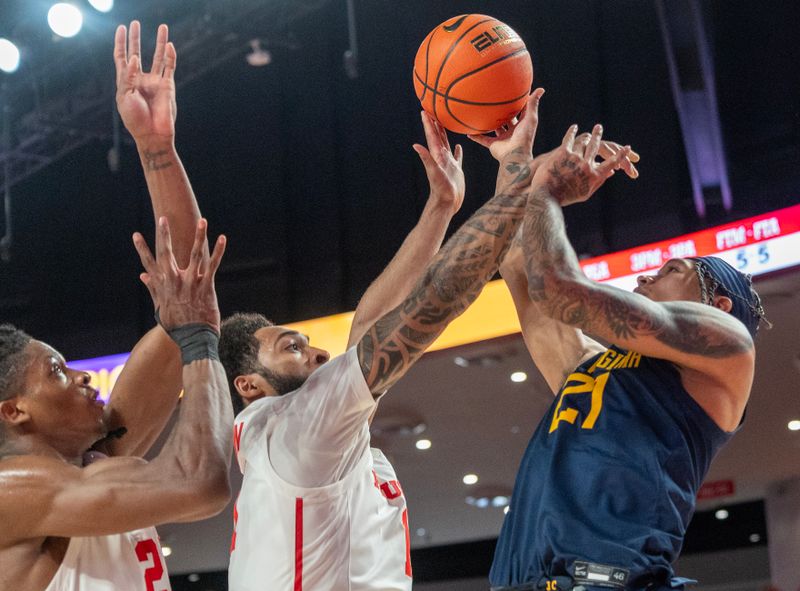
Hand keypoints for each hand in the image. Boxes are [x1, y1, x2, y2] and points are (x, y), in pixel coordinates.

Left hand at [114, 21, 176, 141]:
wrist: (152, 134)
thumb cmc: (135, 119)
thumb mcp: (125, 97)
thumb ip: (129, 76)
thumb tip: (135, 58)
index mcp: (126, 81)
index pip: (122, 57)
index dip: (121, 42)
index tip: (121, 28)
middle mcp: (140, 79)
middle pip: (138, 53)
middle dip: (136, 38)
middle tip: (135, 23)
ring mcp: (155, 82)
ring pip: (158, 57)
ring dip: (159, 42)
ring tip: (163, 27)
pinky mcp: (167, 86)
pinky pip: (170, 67)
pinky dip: (171, 56)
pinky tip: (170, 45)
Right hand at [133, 218, 225, 332]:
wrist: (194, 339)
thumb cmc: (177, 325)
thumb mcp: (160, 308)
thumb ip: (153, 289)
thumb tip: (143, 275)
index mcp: (162, 286)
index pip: (149, 263)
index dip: (142, 249)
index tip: (135, 235)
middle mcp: (174, 282)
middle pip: (166, 254)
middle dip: (164, 235)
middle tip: (162, 218)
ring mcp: (190, 283)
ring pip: (195, 254)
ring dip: (199, 236)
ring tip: (202, 221)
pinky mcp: (206, 286)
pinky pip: (213, 265)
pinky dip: (218, 251)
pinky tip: (222, 238)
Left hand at [413, 112, 464, 216]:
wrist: (447, 202)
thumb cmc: (441, 189)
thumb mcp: (433, 172)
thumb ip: (426, 158)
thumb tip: (415, 145)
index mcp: (437, 155)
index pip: (432, 136)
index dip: (428, 124)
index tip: (424, 111)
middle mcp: (442, 157)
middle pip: (438, 137)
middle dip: (434, 124)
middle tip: (432, 110)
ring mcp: (449, 163)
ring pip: (446, 144)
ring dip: (444, 133)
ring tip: (444, 123)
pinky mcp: (456, 170)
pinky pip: (457, 157)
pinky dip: (458, 151)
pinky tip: (459, 146)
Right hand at [467, 88, 544, 162]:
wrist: (515, 155)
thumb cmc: (524, 136)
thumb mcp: (530, 117)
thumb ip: (533, 103)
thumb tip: (541, 89)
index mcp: (521, 125)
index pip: (520, 112)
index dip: (518, 104)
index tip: (513, 93)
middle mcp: (512, 132)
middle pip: (506, 120)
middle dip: (502, 113)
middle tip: (494, 101)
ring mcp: (502, 139)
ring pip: (494, 129)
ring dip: (488, 124)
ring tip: (480, 115)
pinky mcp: (493, 145)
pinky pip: (483, 140)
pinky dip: (476, 136)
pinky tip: (469, 132)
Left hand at [533, 124, 632, 206]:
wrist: (547, 196)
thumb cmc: (566, 197)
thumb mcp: (585, 193)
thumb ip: (598, 181)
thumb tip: (611, 172)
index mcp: (594, 176)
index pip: (612, 162)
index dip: (621, 154)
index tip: (627, 148)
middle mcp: (587, 165)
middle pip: (597, 146)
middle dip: (599, 136)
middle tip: (600, 128)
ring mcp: (575, 158)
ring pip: (584, 142)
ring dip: (589, 134)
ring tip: (592, 129)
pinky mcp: (563, 153)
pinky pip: (570, 139)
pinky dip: (573, 132)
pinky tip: (574, 127)